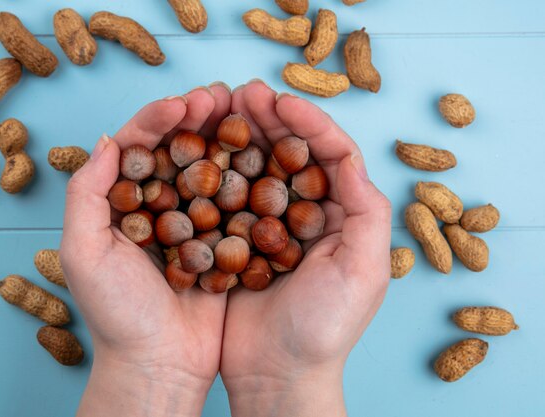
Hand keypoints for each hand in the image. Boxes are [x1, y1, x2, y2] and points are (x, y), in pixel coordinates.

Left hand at [60, 85, 232, 416]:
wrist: (160, 364)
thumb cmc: (117, 314)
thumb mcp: (83, 253)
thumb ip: (86, 193)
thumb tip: (110, 139)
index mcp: (123, 202)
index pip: (139, 146)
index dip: (159, 119)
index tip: (183, 103)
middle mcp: (159, 206)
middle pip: (179, 149)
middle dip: (198, 119)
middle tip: (221, 96)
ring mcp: (194, 221)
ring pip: (211, 168)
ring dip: (226, 139)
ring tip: (245, 114)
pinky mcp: (222, 241)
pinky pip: (237, 201)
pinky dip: (249, 177)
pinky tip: (265, 156)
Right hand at [220, 81, 391, 416]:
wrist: (277, 374)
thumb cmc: (326, 330)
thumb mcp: (363, 273)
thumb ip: (366, 214)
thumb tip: (350, 158)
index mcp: (342, 215)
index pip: (331, 154)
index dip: (309, 122)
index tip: (281, 102)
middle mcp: (307, 213)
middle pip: (291, 153)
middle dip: (270, 120)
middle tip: (242, 93)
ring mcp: (269, 224)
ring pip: (256, 167)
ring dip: (241, 136)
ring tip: (218, 109)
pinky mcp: (237, 239)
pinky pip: (227, 196)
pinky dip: (215, 170)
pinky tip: (199, 150)